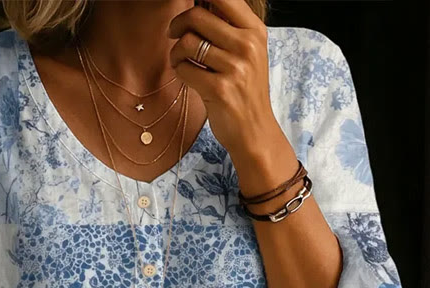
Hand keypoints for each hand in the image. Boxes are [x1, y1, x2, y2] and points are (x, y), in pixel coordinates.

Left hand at [167, 0, 276, 158]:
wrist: (254, 131)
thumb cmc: (245, 91)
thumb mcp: (248, 53)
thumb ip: (228, 28)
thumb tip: (198, 4)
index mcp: (255, 31)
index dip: (197, 0)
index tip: (188, 10)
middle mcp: (247, 45)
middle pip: (197, 17)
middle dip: (178, 25)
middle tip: (174, 34)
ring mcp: (235, 68)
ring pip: (187, 43)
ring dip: (176, 52)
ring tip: (180, 61)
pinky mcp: (220, 89)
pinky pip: (184, 69)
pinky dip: (179, 71)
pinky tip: (186, 76)